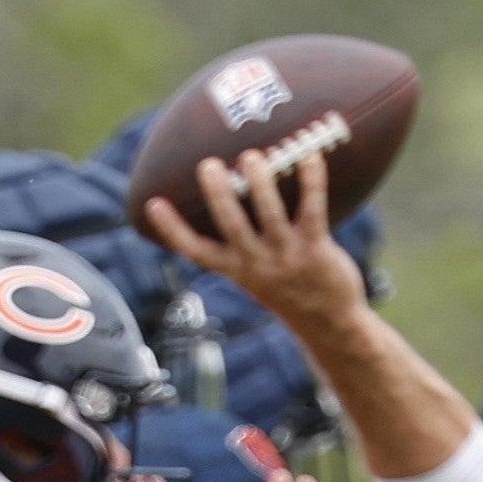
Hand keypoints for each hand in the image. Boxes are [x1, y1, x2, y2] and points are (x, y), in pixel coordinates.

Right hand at [140, 146, 370, 342]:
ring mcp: (286, 256)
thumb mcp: (257, 276)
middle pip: (231, 225)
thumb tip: (231, 205)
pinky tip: (311, 157)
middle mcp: (256, 263)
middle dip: (217, 194)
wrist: (329, 325)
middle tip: (208, 164)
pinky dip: (312, 182)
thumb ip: (243, 248)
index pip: (196, 250)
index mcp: (235, 270)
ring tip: (251, 157)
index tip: (153, 203)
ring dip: (259, 183)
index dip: (172, 228)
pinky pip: (313, 210)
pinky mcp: (316, 250)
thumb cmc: (290, 291)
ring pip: (269, 214)